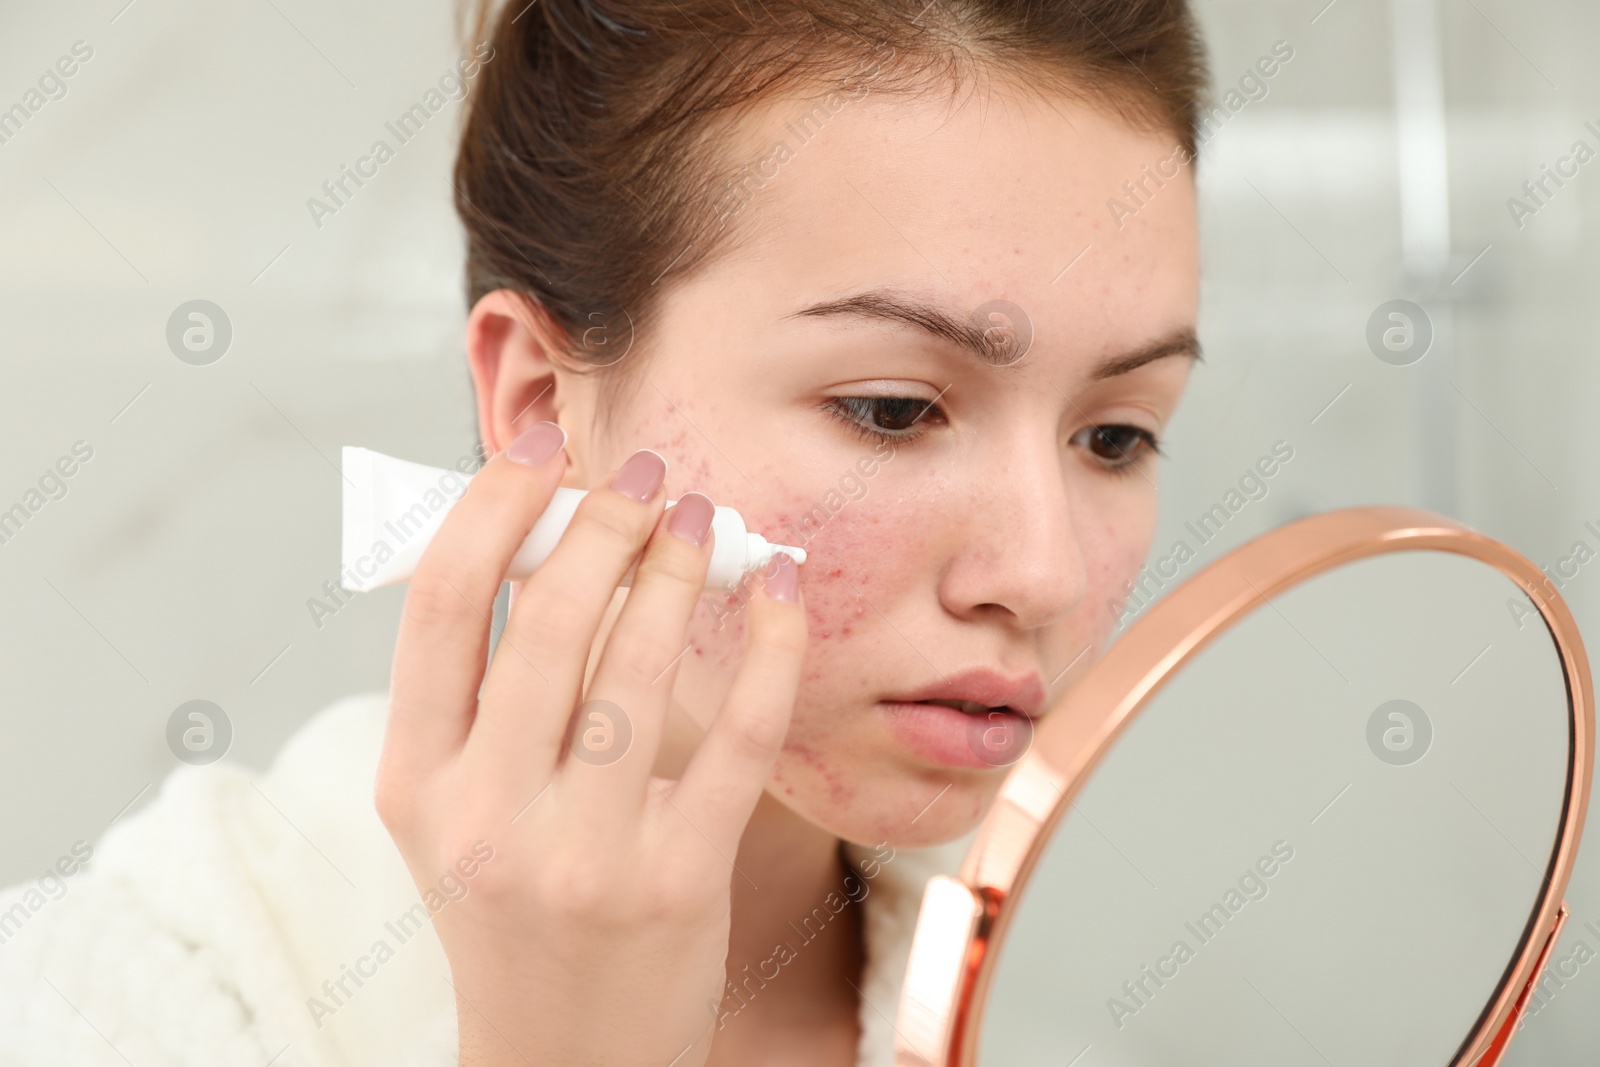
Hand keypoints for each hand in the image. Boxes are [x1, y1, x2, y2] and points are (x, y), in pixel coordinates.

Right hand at [374, 424, 807, 1066]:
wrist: (562, 1057)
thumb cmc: (513, 906)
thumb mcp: (456, 807)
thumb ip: (484, 688)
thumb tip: (545, 534)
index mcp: (416, 780)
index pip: (443, 604)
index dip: (494, 503)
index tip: (546, 444)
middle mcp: (486, 815)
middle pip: (549, 621)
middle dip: (605, 522)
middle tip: (648, 476)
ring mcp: (583, 853)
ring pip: (640, 668)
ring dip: (681, 571)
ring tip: (706, 519)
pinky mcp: (678, 880)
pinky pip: (735, 739)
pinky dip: (764, 652)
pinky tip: (775, 596)